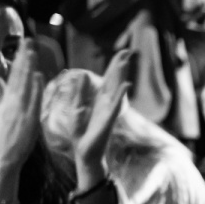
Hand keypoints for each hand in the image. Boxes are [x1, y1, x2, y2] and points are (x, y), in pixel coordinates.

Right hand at [0, 39, 42, 172]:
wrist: (4, 155)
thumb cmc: (4, 134)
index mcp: (6, 99)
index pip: (14, 76)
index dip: (19, 60)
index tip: (24, 46)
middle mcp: (12, 102)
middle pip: (19, 76)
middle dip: (24, 58)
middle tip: (29, 41)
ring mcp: (20, 110)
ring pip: (25, 85)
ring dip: (28, 68)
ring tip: (32, 52)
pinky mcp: (28, 119)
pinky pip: (32, 101)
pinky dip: (35, 88)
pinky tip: (38, 77)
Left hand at [75, 49, 130, 174]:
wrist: (84, 152)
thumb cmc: (81, 133)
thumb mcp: (76, 108)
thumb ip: (80, 92)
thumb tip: (83, 74)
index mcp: (100, 100)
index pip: (109, 79)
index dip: (115, 66)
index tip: (122, 53)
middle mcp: (108, 103)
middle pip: (115, 80)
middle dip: (121, 66)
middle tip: (129, 51)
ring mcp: (109, 111)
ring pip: (117, 89)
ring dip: (121, 75)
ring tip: (126, 62)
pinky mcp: (108, 120)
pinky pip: (115, 105)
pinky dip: (121, 95)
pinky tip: (126, 85)